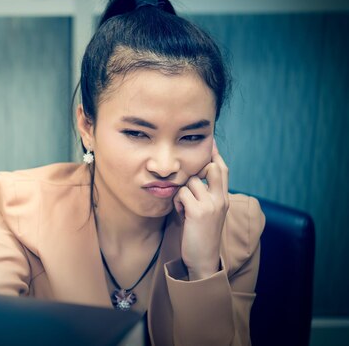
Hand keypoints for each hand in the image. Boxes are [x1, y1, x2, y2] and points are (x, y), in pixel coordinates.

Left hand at [173, 139, 228, 280]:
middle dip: (196, 169)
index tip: (209, 142)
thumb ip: (204, 195)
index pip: (222, 169)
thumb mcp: (207, 212)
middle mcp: (221, 199)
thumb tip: (192, 177)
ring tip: (183, 207)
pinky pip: (182, 193)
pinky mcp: (199, 211)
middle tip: (188, 182)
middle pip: (211, 167)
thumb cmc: (200, 235)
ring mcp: (212, 205)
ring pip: (191, 181)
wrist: (203, 259)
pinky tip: (181, 214)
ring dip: (182, 192)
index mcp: (224, 198)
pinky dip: (177, 202)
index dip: (214, 155)